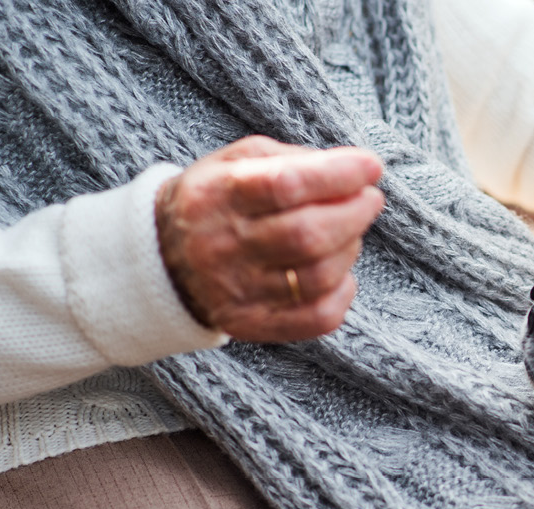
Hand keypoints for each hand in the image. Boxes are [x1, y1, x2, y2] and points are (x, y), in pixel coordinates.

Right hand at [156, 135, 384, 342]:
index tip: (371, 167)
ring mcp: (238, 290)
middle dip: (354, 214)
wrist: (162, 257)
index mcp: (220, 194)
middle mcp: (224, 245)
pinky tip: (341, 273)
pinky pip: (317, 318)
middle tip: (369, 200)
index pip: (286, 185)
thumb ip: (294, 160)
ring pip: (318, 276)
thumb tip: (356, 170)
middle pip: (307, 235)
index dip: (338, 174)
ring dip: (350, 249)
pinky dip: (343, 293)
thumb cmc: (219, 200)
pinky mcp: (252, 323)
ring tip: (350, 232)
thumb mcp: (239, 162)